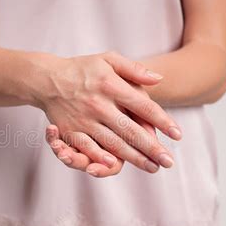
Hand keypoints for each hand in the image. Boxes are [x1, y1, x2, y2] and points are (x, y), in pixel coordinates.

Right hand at [34, 51, 181, 173]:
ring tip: (152, 167)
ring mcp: (84, 120)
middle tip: (169, 161)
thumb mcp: (108, 59)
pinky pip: (88, 147)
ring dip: (134, 157)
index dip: (162, 121)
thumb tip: (159, 79)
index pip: (143, 106)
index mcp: (111, 86)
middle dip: (152, 148)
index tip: (178, 134)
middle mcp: (99, 104)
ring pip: (113, 142)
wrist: (47, 79)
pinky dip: (101, 157)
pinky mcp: (71, 131)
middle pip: (131, 130)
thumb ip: (134, 69)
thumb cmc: (83, 69)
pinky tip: (116, 165)